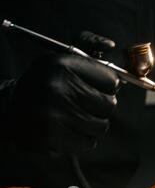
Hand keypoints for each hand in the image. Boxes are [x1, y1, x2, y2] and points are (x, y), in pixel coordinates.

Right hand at [11, 33, 118, 154]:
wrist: (9, 108)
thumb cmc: (46, 81)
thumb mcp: (63, 56)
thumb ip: (90, 44)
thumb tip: (111, 45)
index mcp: (62, 65)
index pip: (111, 80)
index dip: (108, 86)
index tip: (99, 87)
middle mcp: (57, 88)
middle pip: (109, 104)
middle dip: (102, 106)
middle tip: (86, 104)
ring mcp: (54, 115)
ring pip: (101, 126)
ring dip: (93, 124)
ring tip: (75, 116)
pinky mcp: (51, 137)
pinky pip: (88, 143)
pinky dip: (83, 138)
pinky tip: (68, 129)